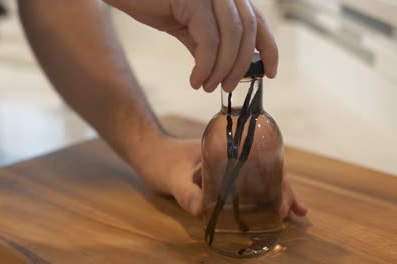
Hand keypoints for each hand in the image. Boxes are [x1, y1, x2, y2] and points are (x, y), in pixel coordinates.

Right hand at [104, 0, 277, 92]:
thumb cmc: (151, 2)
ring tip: (207, 86)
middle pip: (248, 32)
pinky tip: (195, 79)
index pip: (258, 22)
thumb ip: (206, 43)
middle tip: (226, 88)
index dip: (270, 49)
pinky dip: (205, 66)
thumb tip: (221, 70)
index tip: (269, 74)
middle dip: (241, 66)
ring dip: (222, 69)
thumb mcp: (185, 26)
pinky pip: (208, 40)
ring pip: (231, 37)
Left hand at [138, 137, 306, 217]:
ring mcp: (227, 165)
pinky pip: (245, 185)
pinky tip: (268, 210)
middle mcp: (232, 154)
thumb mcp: (173, 178)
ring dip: (276, 194)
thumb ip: (186, 193)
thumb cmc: (161, 161)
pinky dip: (259, 197)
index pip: (261, 161)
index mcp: (227, 147)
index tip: (284, 201)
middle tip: (292, 212)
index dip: (277, 180)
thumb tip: (203, 210)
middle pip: (266, 170)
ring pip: (259, 178)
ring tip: (294, 214)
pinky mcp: (221, 175)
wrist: (148, 154)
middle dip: (282, 190)